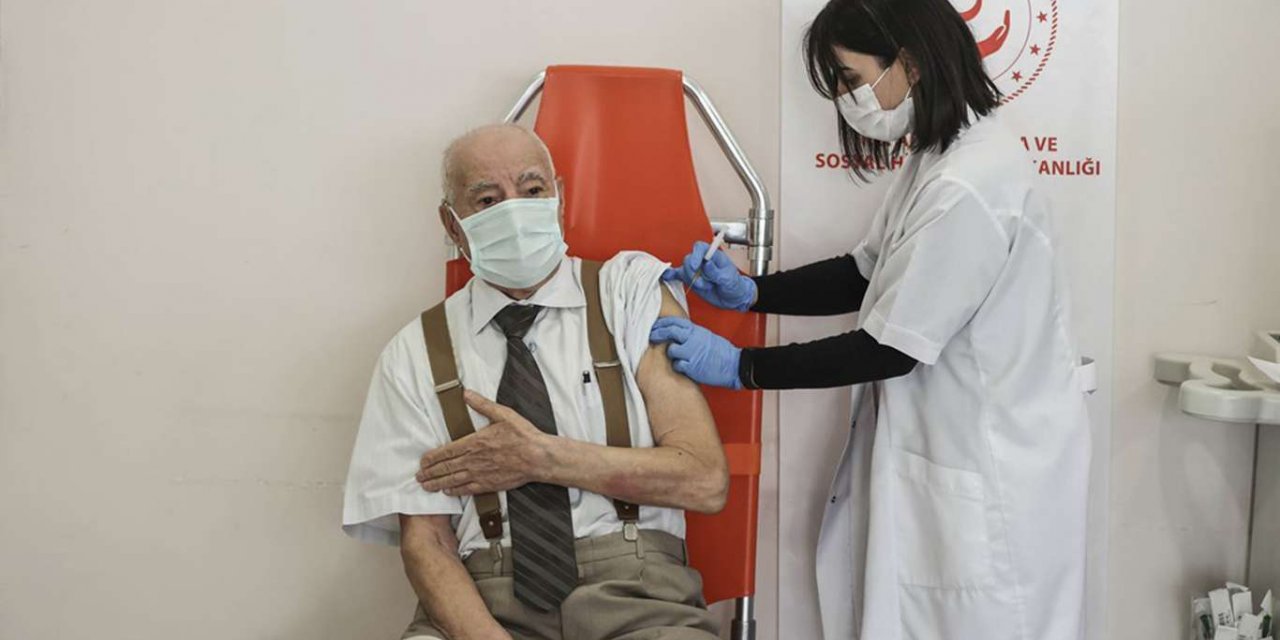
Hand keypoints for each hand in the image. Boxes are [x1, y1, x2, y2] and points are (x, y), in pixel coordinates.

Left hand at [416, 390, 550, 495]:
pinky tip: (448, 491)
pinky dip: (455, 491)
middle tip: (418, 476)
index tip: (422, 461)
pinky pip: (468, 489)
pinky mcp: (489, 484)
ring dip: (438, 483)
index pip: (447, 451)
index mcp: (475, 442)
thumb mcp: (503, 414)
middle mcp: (474, 460)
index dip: (432, 457)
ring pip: (454, 480)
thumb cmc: (522, 435)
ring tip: (426, 486)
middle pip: (446, 467)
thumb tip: (466, 393)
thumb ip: (482, 404)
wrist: (538, 457)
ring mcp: (481, 474)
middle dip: (430, 472)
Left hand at [648, 317, 742, 389]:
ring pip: (671, 349)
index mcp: (696, 331)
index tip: (655, 326)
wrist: (735, 365)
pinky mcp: (693, 367)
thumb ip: (692, 334)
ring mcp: (692, 353)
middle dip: (658, 333)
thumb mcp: (706, 337)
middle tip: (652, 336)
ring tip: (675, 357)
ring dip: (670, 353)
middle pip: (669, 331)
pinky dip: (678, 366)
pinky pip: (677, 365)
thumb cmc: (722, 352)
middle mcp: (693, 340)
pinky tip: (682, 367)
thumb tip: (678, 333)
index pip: (675, 322)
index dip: (662, 323)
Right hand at [662, 241, 756, 311]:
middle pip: (689, 259)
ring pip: (684, 269)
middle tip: (701, 283)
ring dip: (691, 279)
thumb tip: (707, 264)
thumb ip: (717, 272)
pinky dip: (672, 275)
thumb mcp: (729, 278)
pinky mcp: (692, 280)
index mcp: (714, 255)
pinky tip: (667, 276)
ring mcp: (696, 270)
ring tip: (704, 286)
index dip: (696, 255)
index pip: (700, 248)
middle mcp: (703, 261)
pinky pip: (679, 275)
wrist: (734, 298)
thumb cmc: (735, 285)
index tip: (696, 266)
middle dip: (693, 272)